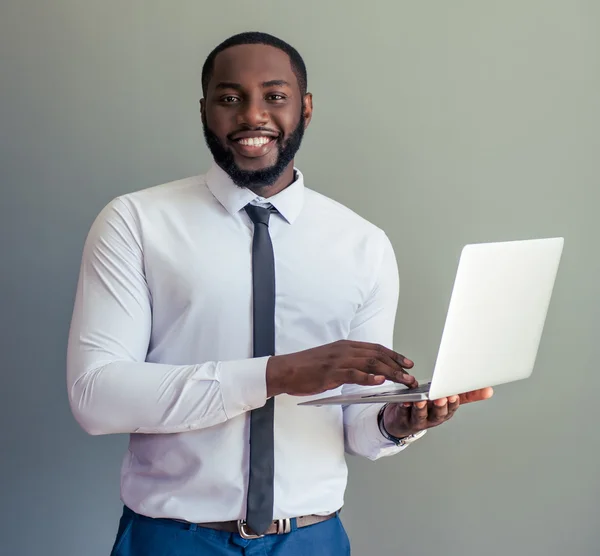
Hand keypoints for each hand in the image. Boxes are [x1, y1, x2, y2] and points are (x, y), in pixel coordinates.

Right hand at [266, 340, 416, 396]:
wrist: (286, 370)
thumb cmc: (307, 368)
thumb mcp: (331, 360)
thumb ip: (349, 363)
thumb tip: (368, 371)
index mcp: (345, 345)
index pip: (376, 348)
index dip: (395, 355)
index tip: (408, 364)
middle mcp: (344, 350)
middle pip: (378, 355)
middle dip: (398, 366)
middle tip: (411, 377)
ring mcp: (338, 360)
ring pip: (371, 364)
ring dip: (390, 373)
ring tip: (404, 381)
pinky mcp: (331, 372)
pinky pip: (354, 374)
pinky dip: (369, 378)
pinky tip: (380, 382)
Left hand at [382, 387, 493, 438]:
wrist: (403, 421)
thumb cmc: (428, 408)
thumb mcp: (447, 401)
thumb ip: (466, 394)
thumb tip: (488, 390)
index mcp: (445, 412)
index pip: (452, 408)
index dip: (453, 402)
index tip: (455, 395)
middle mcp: (433, 418)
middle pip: (438, 414)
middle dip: (441, 406)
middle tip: (441, 398)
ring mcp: (418, 419)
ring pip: (421, 415)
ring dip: (422, 408)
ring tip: (421, 401)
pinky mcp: (403, 417)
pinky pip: (404, 412)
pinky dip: (404, 407)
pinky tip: (406, 402)